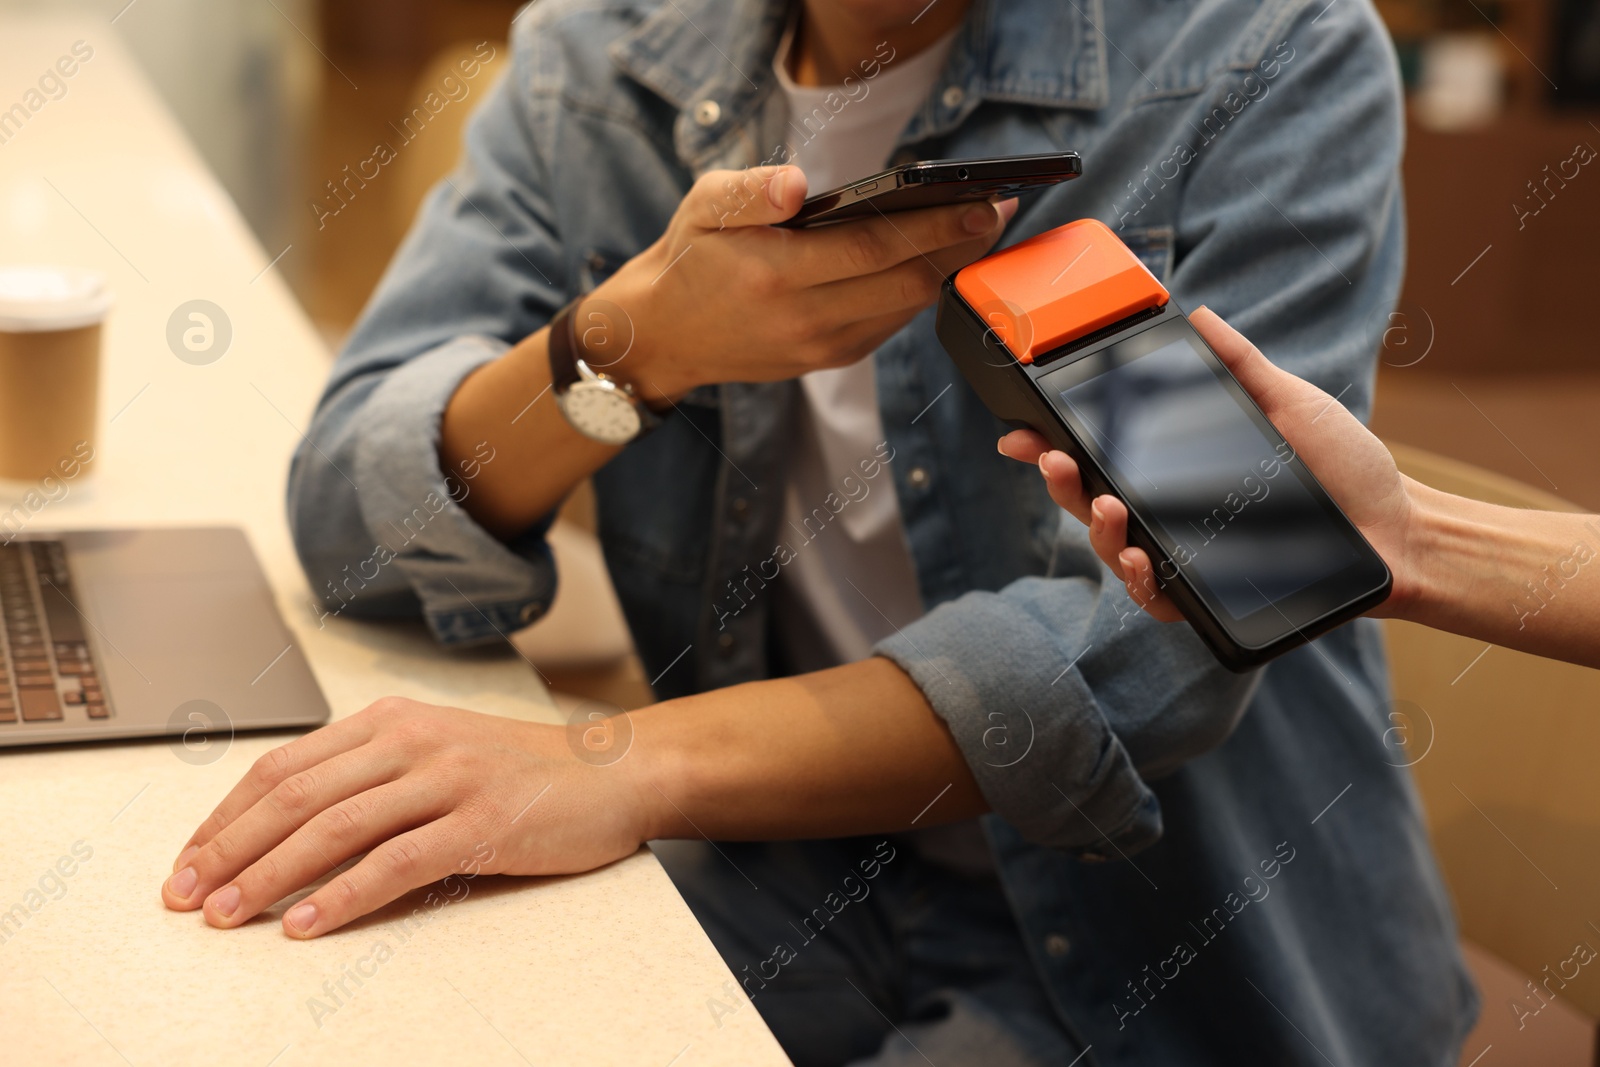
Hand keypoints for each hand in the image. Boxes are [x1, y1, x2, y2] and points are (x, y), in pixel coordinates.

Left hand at [161, 698, 650, 937]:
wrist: (617, 770)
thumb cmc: (524, 770)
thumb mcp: (439, 752)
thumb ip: (373, 775)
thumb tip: (287, 828)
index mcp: (391, 719)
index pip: (284, 766)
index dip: (225, 816)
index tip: (188, 862)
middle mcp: (412, 739)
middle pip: (297, 796)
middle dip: (229, 850)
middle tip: (185, 897)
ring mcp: (449, 777)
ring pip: (336, 828)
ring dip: (270, 876)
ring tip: (226, 917)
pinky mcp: (483, 820)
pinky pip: (397, 862)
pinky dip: (343, 896)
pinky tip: (306, 924)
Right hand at [591, 164, 1015, 402]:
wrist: (665, 335)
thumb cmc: (689, 259)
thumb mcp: (702, 206)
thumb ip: (749, 190)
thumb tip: (796, 184)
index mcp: (775, 273)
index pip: (875, 248)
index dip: (937, 226)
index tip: (983, 201)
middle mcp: (804, 318)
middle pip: (906, 282)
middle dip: (960, 246)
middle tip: (998, 211)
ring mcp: (820, 346)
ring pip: (905, 308)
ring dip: (947, 270)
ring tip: (978, 231)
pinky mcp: (828, 359)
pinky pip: (889, 324)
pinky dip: (918, 292)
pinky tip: (936, 261)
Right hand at [997, 306, 1420, 620]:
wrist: (1398, 530)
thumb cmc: (1346, 467)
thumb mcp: (1290, 402)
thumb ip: (1239, 363)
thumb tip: (1197, 314)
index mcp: (1177, 467)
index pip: (1101, 457)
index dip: (1052, 447)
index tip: (1022, 432)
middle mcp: (1172, 513)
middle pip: (1090, 504)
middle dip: (1060, 485)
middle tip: (1056, 461)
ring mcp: (1186, 557)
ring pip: (1114, 553)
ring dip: (1099, 532)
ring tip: (1112, 509)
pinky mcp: (1210, 597)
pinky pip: (1158, 599)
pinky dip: (1142, 584)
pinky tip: (1143, 562)